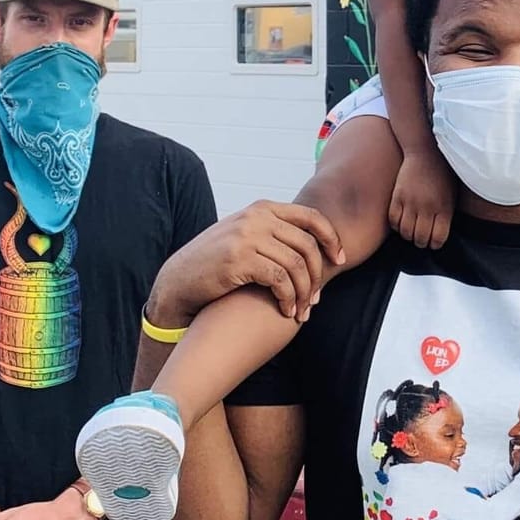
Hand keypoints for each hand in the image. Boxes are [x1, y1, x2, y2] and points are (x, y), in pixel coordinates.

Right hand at [146, 200, 345, 324]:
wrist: (179, 281)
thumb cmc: (216, 263)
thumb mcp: (244, 235)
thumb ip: (271, 231)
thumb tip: (312, 241)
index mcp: (262, 208)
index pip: (311, 216)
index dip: (331, 238)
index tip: (340, 260)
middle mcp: (256, 217)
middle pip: (307, 244)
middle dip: (318, 275)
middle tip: (317, 299)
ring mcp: (247, 236)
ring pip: (296, 264)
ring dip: (304, 292)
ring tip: (302, 311)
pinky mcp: (240, 259)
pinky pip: (280, 279)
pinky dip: (288, 298)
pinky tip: (286, 311)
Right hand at [390, 149, 456, 249]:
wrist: (425, 152)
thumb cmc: (442, 175)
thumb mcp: (451, 195)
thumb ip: (445, 215)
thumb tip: (438, 235)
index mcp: (444, 208)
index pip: (439, 238)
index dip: (436, 244)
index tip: (434, 243)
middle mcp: (427, 207)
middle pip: (421, 238)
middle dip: (422, 243)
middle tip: (421, 240)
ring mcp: (411, 202)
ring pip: (406, 232)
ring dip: (408, 236)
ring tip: (411, 233)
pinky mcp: (397, 196)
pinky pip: (393, 220)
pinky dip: (396, 226)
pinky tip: (401, 223)